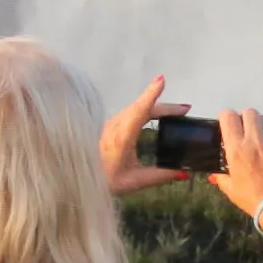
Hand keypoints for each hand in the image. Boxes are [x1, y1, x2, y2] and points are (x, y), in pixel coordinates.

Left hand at [102, 73, 187, 199]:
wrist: (76, 179)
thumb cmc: (104, 182)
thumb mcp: (135, 182)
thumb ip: (161, 175)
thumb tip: (184, 172)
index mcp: (122, 136)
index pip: (139, 110)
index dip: (151, 94)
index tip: (162, 80)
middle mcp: (115, 125)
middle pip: (142, 107)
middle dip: (165, 106)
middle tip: (186, 109)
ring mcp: (110, 124)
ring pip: (135, 109)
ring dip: (155, 108)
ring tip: (174, 113)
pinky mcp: (108, 127)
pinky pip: (130, 113)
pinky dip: (145, 111)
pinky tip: (152, 117)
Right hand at [207, 103, 262, 218]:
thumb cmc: (252, 198)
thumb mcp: (231, 189)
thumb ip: (221, 178)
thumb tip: (214, 175)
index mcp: (237, 148)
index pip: (229, 117)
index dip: (226, 117)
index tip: (227, 124)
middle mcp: (255, 140)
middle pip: (249, 112)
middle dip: (245, 118)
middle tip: (244, 130)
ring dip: (260, 125)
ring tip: (259, 138)